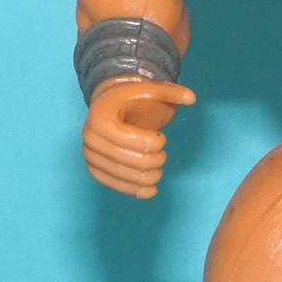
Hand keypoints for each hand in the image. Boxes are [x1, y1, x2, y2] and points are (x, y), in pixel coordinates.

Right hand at [81, 77, 196, 199]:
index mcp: (101, 117)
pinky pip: (113, 185)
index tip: (161, 139)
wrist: (110, 108)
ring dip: (147, 177)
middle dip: (154, 161)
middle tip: (162, 158)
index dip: (154, 144)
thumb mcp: (149, 91)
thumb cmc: (131, 100)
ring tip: (158, 172)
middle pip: (129, 160)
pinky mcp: (94, 169)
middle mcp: (89, 137)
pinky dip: (133, 190)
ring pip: (122, 175)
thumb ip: (171, 92)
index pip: (133, 140)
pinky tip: (150, 190)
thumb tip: (192, 98)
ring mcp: (90, 155)